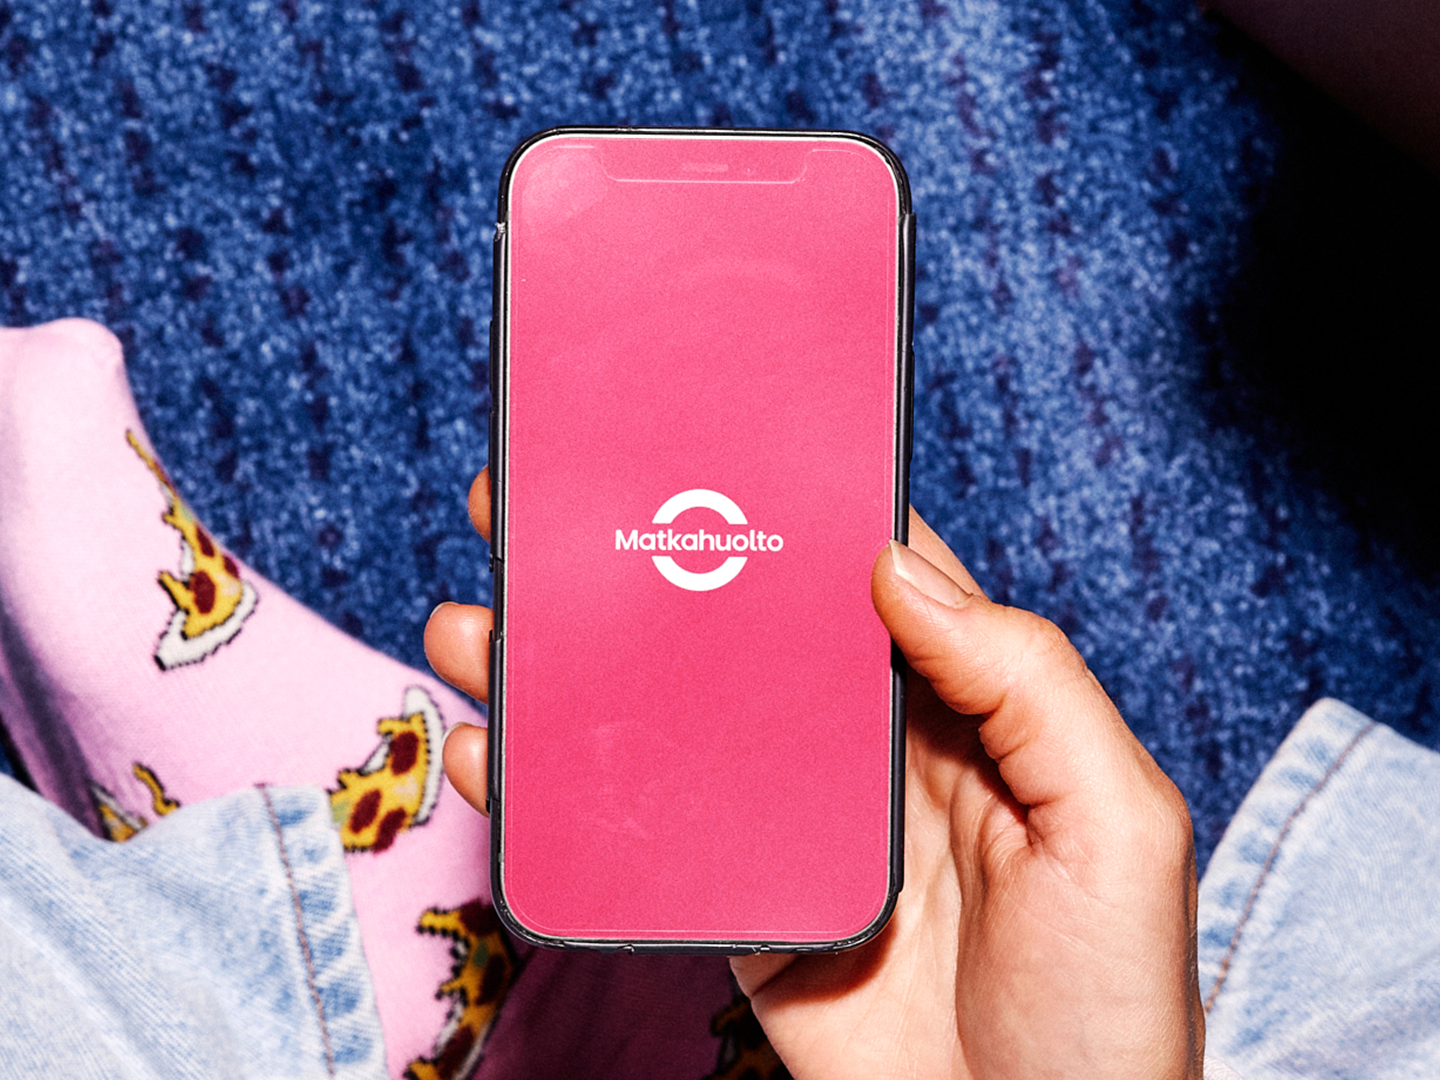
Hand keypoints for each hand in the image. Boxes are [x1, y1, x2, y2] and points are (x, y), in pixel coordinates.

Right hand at [425, 476, 1202, 1079]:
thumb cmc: (1105, 1001)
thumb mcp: (1114, 820)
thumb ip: (1027, 679)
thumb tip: (894, 566)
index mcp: (956, 705)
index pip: (858, 575)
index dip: (783, 506)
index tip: (697, 442)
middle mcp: (859, 749)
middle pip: (733, 634)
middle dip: (642, 565)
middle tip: (547, 510)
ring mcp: (787, 823)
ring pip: (665, 720)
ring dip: (571, 668)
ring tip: (483, 618)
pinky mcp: (734, 898)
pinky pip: (634, 833)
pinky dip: (555, 793)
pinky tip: (490, 753)